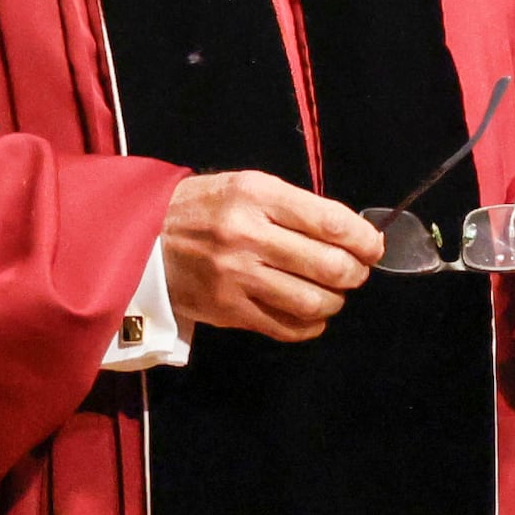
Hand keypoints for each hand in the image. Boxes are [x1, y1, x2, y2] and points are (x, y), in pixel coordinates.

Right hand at [162, 170, 382, 344]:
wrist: (141, 239)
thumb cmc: (203, 208)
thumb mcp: (246, 187)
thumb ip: (294, 207)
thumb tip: (350, 234)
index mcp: (257, 196)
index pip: (331, 222)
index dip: (365, 239)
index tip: (373, 246)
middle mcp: (248, 235)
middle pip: (329, 265)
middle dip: (355, 272)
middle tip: (355, 272)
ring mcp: (237, 277)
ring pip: (313, 302)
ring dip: (335, 301)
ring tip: (332, 294)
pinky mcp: (228, 311)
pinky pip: (287, 327)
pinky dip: (310, 325)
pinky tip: (310, 314)